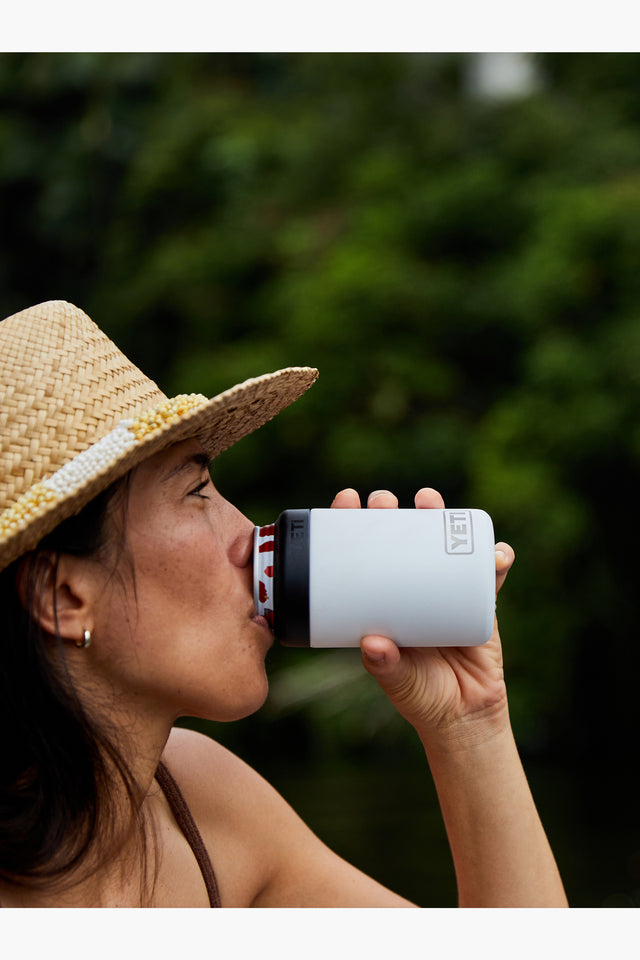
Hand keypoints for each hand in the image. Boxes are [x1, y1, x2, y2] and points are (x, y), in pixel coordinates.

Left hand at [331, 487, 514, 747]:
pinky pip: (489, 574)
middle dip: (393, 513)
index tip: (347, 501)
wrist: (464, 716)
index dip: (354, 525)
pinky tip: (497, 550)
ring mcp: (447, 589)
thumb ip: (385, 665)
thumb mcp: (397, 680)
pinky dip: (496, 559)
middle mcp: (413, 588)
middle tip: (384, 500)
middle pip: (402, 538)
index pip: (364, 554)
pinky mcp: (479, 600)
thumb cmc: (421, 695)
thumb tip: (372, 644)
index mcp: (385, 600)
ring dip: (440, 518)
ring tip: (430, 502)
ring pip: (443, 544)